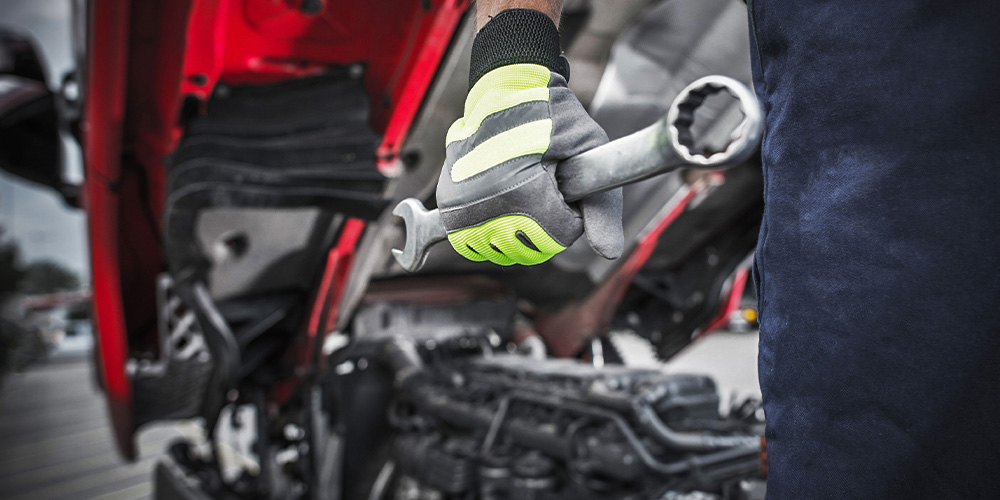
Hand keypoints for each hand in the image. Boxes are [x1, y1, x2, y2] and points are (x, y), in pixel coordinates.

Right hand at [436, 9, 622, 265]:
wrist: (506, 86)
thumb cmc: (551, 112)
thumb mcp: (589, 149)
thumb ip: (603, 207)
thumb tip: (610, 253)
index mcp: (521, 193)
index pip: (559, 236)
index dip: (571, 211)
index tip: (566, 182)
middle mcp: (483, 204)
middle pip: (530, 248)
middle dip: (546, 221)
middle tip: (544, 181)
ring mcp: (460, 206)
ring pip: (502, 249)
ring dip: (519, 228)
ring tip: (524, 187)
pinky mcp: (448, 204)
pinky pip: (474, 241)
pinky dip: (492, 230)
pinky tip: (504, 202)